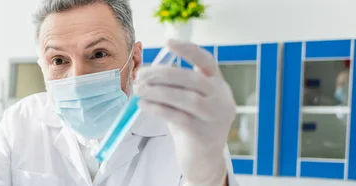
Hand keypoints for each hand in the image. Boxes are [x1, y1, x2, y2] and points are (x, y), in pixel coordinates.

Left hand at [134, 39, 235, 185]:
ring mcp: (215, 118)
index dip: (189, 51)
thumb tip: (144, 73)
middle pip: (193, 79)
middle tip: (141, 76)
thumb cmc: (192, 125)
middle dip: (163, 74)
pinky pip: (179, 118)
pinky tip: (144, 105)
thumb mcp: (188, 102)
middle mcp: (222, 99)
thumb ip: (175, 86)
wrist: (203, 160)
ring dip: (158, 91)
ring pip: (187, 98)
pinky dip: (159, 109)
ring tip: (139, 89)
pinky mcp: (204, 135)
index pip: (208, 62)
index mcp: (218, 86)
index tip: (168, 42)